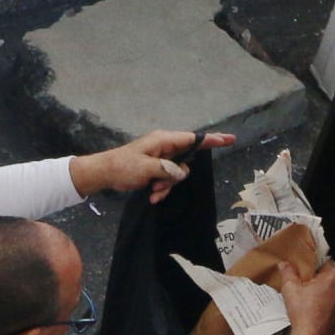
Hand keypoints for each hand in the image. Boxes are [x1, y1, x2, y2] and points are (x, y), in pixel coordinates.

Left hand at [76, 129, 234, 202]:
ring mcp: (161, 158)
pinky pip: (167, 180)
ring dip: (167, 186)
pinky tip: (151, 195)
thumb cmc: (123, 167)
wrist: (104, 174)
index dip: (212, 140)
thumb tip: (181, 172)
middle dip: (175, 177)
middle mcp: (165, 147)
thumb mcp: (146, 168)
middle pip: (185, 161)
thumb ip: (167, 169)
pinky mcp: (156, 168)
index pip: (194, 139)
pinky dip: (161, 189)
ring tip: (152, 191)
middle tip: (160, 185)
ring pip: (176, 174)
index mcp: (164, 140)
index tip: (230, 139)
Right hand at [277, 257, 334, 334]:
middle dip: (321, 278)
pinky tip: (319, 306)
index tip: (307, 273)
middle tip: (307, 286)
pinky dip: (332, 300)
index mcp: (334, 275)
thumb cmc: (305, 315)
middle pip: (332, 274)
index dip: (314, 267)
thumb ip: (287, 272)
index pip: (325, 261)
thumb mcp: (290, 288)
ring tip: (313, 297)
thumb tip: (285, 265)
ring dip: (327, 289)